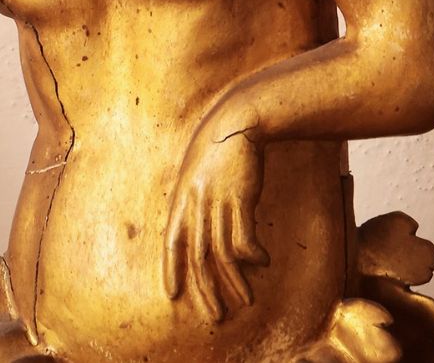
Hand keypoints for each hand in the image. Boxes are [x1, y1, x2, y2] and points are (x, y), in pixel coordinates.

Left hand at [163, 116, 266, 322]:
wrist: (240, 118)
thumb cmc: (219, 144)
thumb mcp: (196, 170)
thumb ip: (193, 199)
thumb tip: (200, 228)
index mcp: (181, 197)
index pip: (170, 241)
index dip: (170, 269)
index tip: (172, 295)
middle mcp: (196, 203)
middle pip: (198, 257)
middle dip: (207, 290)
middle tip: (216, 315)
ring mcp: (218, 201)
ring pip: (223, 253)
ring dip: (235, 280)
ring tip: (246, 299)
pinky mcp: (241, 198)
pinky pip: (245, 237)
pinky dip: (253, 254)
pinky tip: (262, 261)